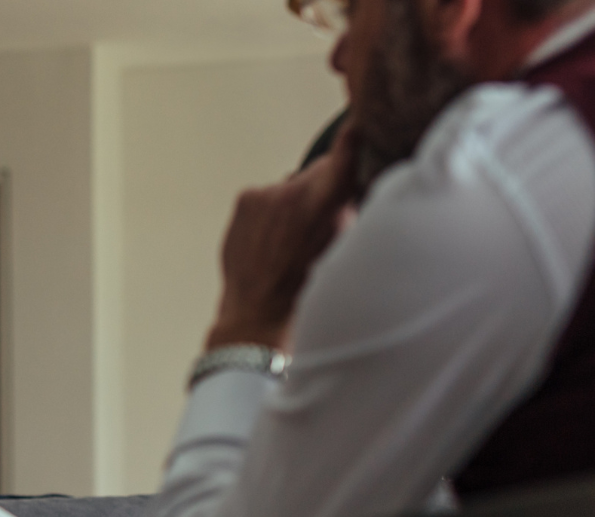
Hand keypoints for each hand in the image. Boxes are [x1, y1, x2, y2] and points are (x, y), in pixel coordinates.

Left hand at [206, 124, 357, 351]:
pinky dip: (272, 211)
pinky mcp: (245, 198)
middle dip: (324, 187)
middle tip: (321, 222)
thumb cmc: (308, 286)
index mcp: (329, 198)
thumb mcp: (346, 244)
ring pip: (293, 185)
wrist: (259, 311)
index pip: (347, 149)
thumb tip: (349, 186)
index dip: (356, 134)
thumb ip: (348, 207)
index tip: (361, 116)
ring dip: (295, 202)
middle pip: (321, 169)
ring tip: (291, 240)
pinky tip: (271, 239)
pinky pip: (268, 196)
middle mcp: (295, 189)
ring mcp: (266, 193)